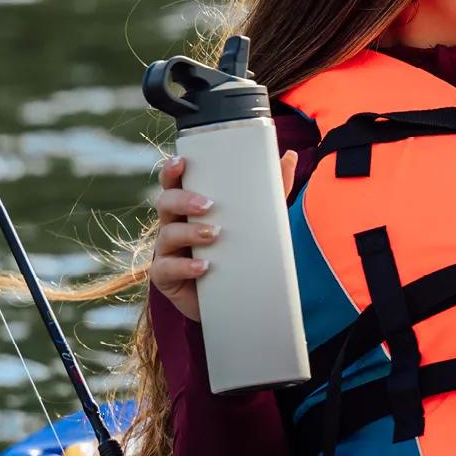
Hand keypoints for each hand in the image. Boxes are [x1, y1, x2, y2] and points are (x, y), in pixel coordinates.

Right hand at [149, 148, 296, 320]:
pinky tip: (203, 267)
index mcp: (190, 207)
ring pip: (167, 233)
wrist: (237, 300)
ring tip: (213, 234)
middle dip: (183, 199)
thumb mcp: (260, 220)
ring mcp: (167, 251)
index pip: (174, 183)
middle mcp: (174, 224)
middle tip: (208, 205)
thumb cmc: (242, 252)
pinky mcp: (166, 277)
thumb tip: (290, 155)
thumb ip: (273, 189)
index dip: (171, 170)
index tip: (182, 161)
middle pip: (165, 202)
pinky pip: (166, 268)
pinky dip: (184, 267)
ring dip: (189, 232)